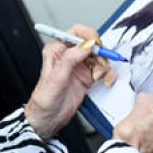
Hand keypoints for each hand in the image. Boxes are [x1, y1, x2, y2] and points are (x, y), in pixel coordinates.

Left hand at [25, 25, 115, 139]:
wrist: (48, 119)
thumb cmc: (45, 99)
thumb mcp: (56, 77)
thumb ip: (70, 59)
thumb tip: (85, 45)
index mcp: (57, 50)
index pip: (76, 32)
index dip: (88, 35)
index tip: (96, 44)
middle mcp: (69, 56)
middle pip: (91, 43)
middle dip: (99, 51)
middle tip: (101, 62)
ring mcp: (79, 66)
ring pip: (99, 56)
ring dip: (104, 64)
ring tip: (98, 75)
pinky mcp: (87, 77)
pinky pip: (102, 69)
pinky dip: (107, 73)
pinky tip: (104, 80)